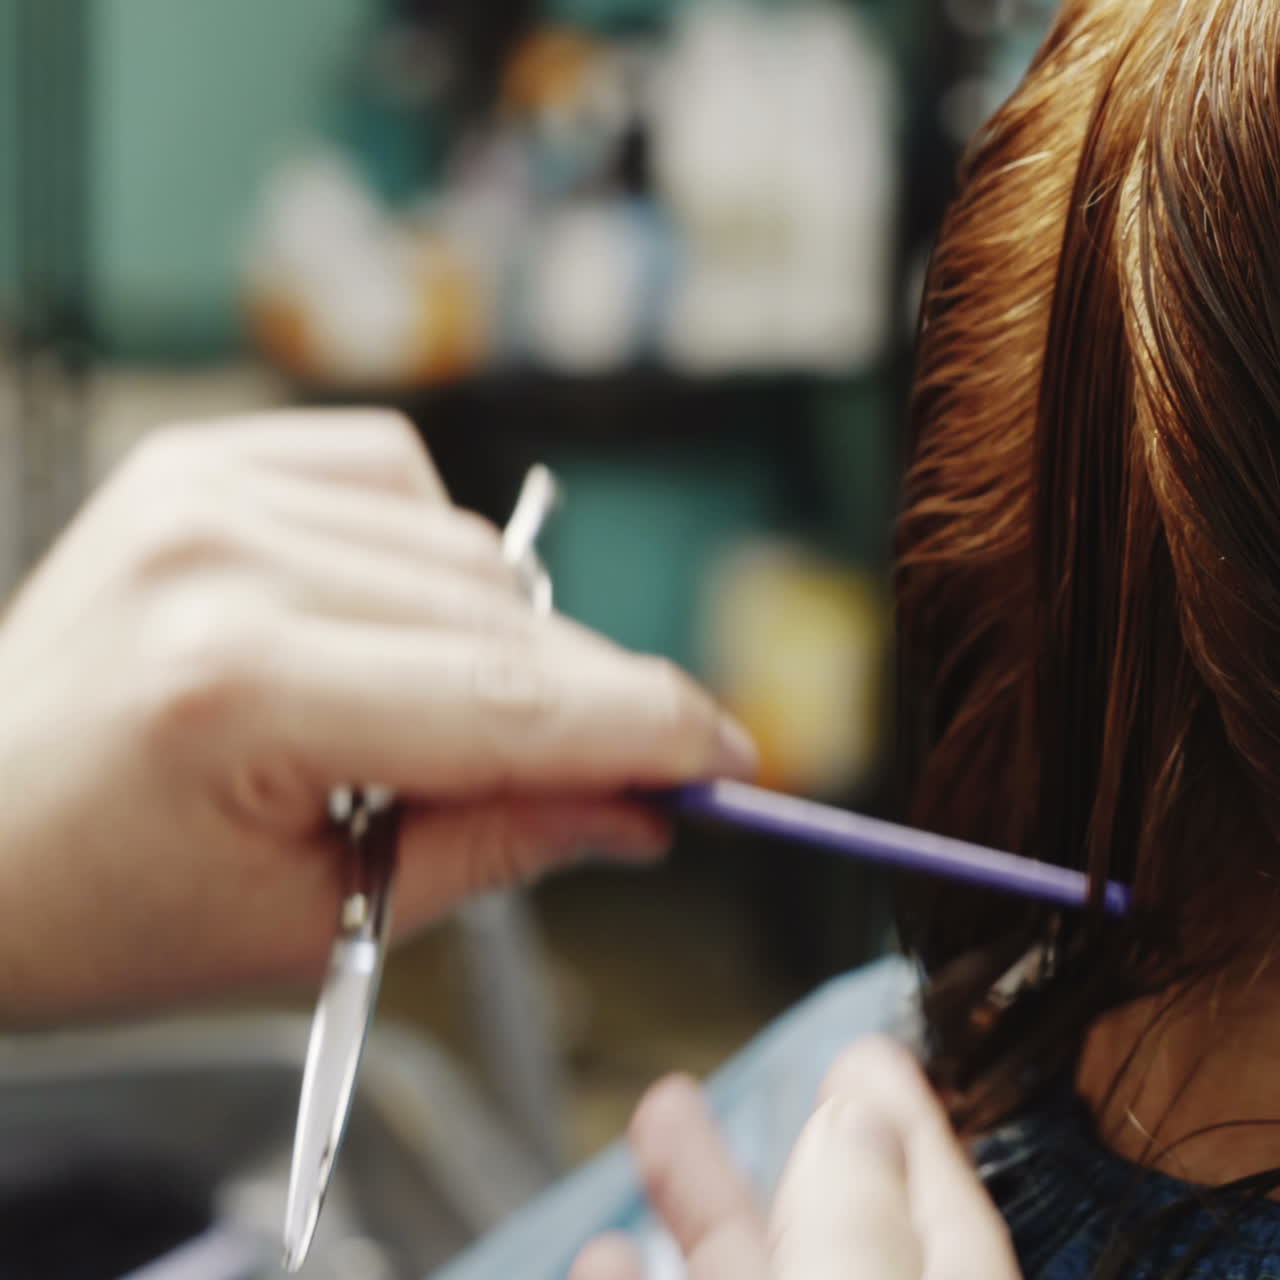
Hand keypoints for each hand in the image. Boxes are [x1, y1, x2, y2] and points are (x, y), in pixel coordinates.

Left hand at [0, 410, 755, 1020]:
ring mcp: (213, 488)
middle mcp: (227, 557)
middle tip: (632, 770)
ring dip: (507, 640)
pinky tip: (390, 621)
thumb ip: (500, 846)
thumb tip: (638, 807)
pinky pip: (396, 477)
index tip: (728, 758)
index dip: (650, 732)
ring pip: (471, 548)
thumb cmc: (102, 905)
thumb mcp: (314, 921)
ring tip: (444, 723)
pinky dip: (432, 554)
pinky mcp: (210, 458)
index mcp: (241, 692)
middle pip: (509, 617)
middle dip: (594, 703)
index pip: (514, 703)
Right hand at [572, 1037, 1018, 1279]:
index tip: (871, 1052)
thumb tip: (861, 1115)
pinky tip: (605, 1254)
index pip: (944, 1219)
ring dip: (701, 1193)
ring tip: (661, 1106)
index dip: (908, 1124)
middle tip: (796, 1053)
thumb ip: (860, 1227)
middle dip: (796, 1140)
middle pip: (834, 1237)